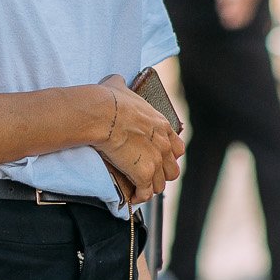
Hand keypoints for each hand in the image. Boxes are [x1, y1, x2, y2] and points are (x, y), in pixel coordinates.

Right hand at [97, 74, 184, 203]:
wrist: (102, 114)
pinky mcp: (144, 174)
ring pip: (160, 184)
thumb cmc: (109, 99)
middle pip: (171, 170)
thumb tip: (115, 82)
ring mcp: (155, 161)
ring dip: (149, 187)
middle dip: (159, 175)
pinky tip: (130, 198)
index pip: (176, 148)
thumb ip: (122, 87)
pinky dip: (138, 197)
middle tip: (145, 177)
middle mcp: (164, 145)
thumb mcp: (119, 87)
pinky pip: (145, 193)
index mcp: (162, 125)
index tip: (155, 159)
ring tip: (137, 189)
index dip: (166, 156)